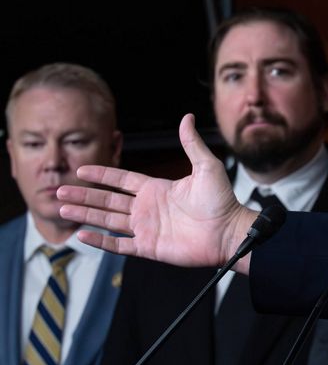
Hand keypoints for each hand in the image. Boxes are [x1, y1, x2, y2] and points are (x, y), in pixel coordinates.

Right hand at [58, 114, 256, 268]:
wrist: (229, 232)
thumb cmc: (222, 201)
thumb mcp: (206, 167)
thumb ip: (191, 144)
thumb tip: (187, 117)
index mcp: (157, 188)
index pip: (121, 180)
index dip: (102, 175)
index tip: (81, 170)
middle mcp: (147, 208)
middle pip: (107, 200)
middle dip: (84, 195)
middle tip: (60, 190)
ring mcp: (146, 228)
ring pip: (107, 220)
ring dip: (85, 214)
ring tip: (62, 207)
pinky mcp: (148, 247)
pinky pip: (119, 244)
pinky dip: (100, 241)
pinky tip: (82, 235)